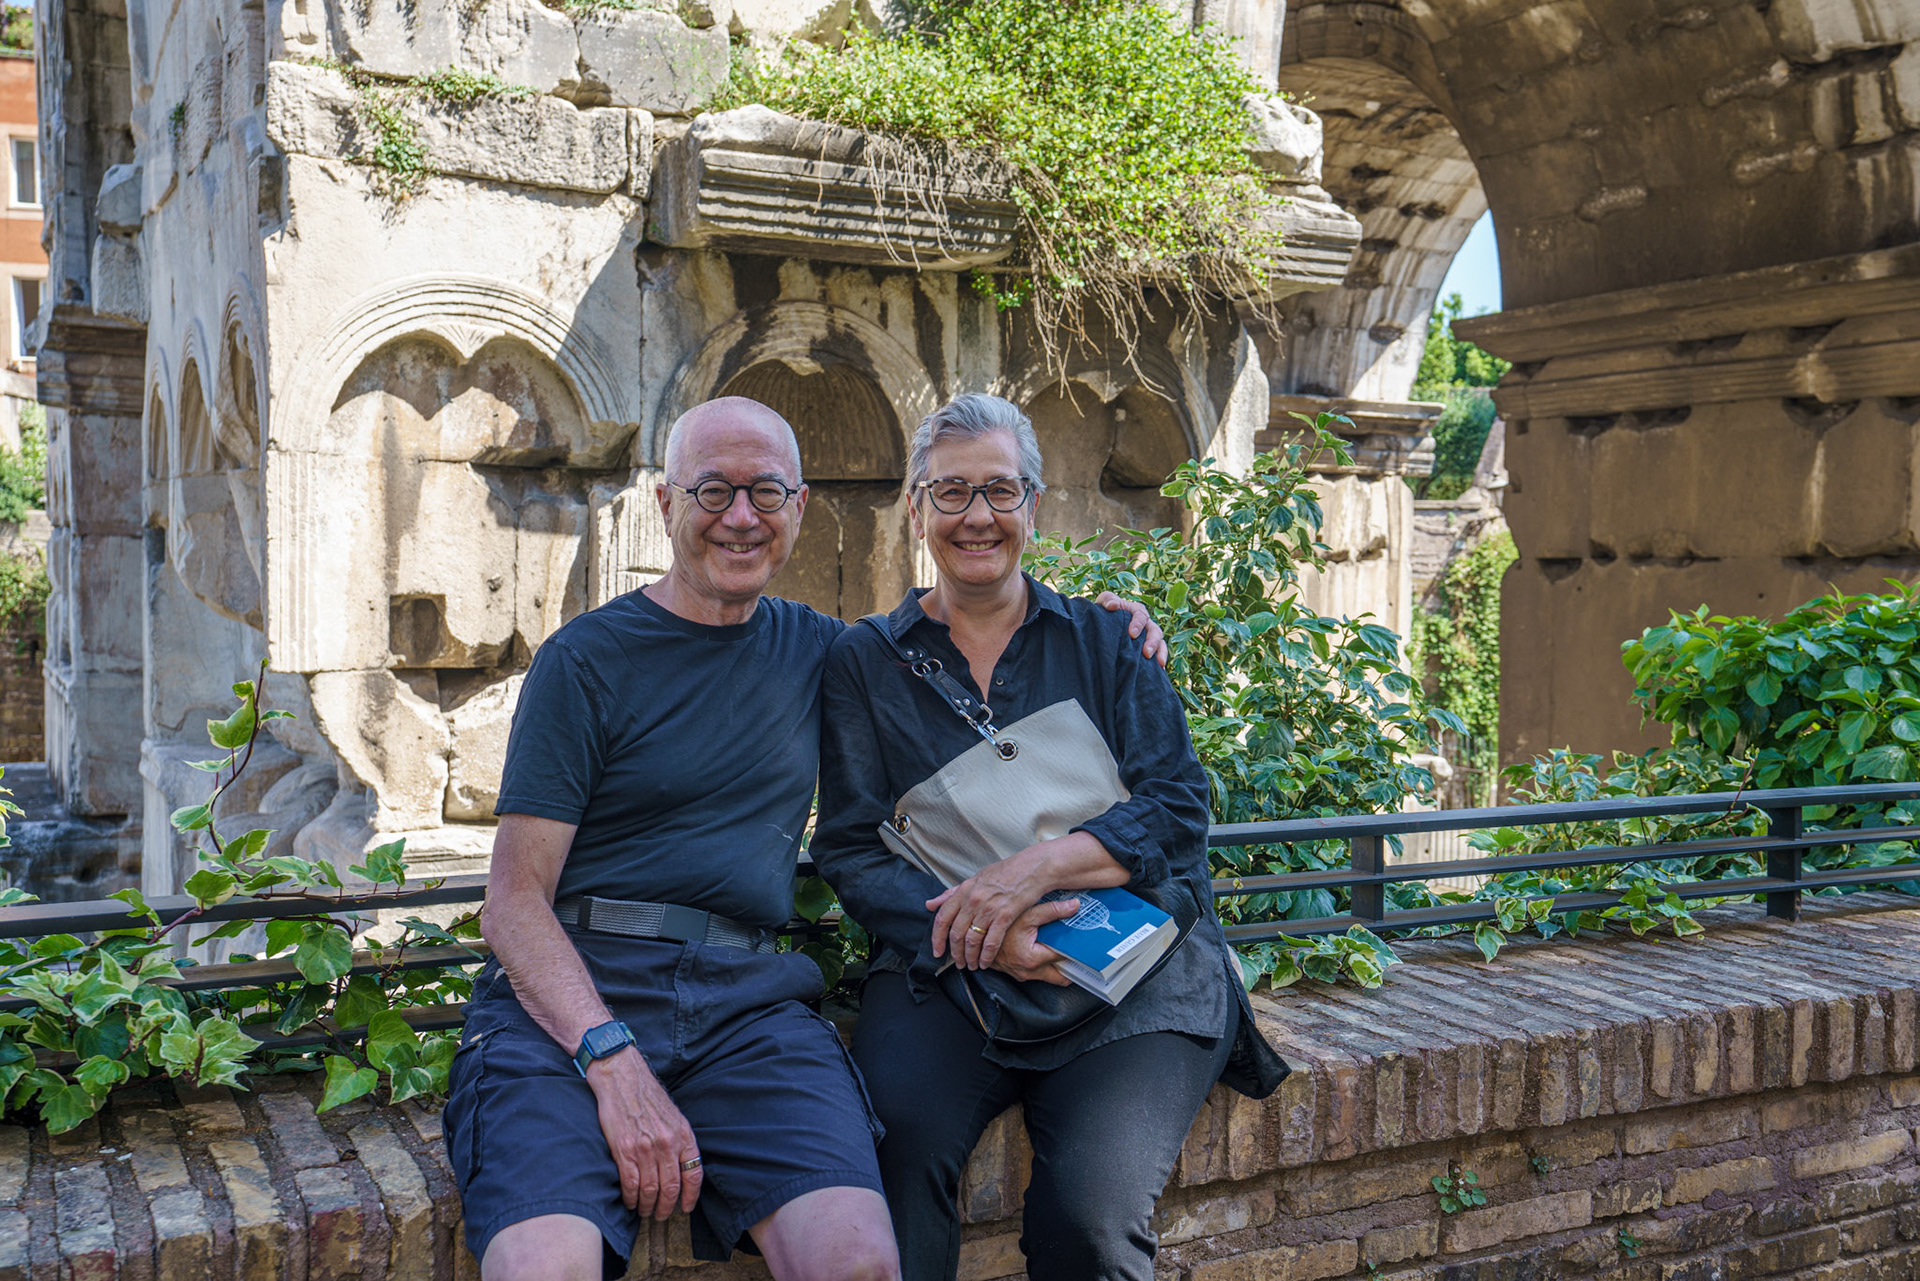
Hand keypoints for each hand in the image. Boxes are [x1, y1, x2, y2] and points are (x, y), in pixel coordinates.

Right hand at [587, 1047, 701, 1219]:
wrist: (621, 1077)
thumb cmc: (647, 1095)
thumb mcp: (673, 1115)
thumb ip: (679, 1141)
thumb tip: (681, 1167)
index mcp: (683, 1134)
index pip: (694, 1174)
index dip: (691, 1196)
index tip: (686, 1208)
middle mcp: (667, 1143)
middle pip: (672, 1188)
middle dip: (667, 1207)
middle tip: (661, 1215)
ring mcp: (645, 1147)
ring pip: (650, 1190)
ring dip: (648, 1206)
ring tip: (645, 1211)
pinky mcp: (623, 1149)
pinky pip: (630, 1183)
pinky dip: (631, 1198)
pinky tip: (630, 1201)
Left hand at [926, 854, 1046, 969]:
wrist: (1033, 868)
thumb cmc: (1005, 872)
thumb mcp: (975, 879)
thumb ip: (952, 894)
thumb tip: (930, 904)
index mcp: (963, 890)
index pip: (942, 918)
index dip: (936, 938)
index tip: (937, 952)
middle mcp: (973, 900)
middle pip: (956, 934)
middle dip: (955, 953)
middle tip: (958, 963)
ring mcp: (988, 909)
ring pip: (972, 941)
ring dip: (970, 957)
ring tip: (972, 965)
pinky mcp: (1005, 916)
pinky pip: (991, 942)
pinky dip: (986, 956)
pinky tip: (986, 963)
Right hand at [990, 898, 1077, 983]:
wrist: (975, 935)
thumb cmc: (997, 926)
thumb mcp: (1026, 914)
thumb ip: (1052, 911)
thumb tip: (1074, 906)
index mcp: (1033, 959)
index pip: (1064, 958)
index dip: (1076, 948)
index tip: (1085, 942)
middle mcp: (1028, 971)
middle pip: (1061, 976)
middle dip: (1072, 966)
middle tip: (1081, 951)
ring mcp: (1022, 975)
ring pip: (1050, 977)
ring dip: (1059, 966)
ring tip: (1066, 948)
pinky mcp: (1017, 974)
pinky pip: (1038, 973)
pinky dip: (1046, 965)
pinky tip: (1048, 950)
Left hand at [1095, 591, 1168, 667]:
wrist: (1103, 625)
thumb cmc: (1104, 611)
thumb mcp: (1104, 601)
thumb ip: (1107, 600)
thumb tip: (1113, 606)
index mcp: (1136, 611)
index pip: (1141, 615)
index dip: (1138, 624)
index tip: (1132, 634)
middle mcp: (1146, 623)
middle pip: (1155, 630)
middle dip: (1152, 642)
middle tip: (1146, 653)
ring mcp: (1149, 637)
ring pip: (1160, 643)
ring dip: (1160, 652)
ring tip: (1159, 663)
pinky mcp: (1148, 649)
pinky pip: (1159, 654)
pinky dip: (1161, 661)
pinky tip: (1160, 671)